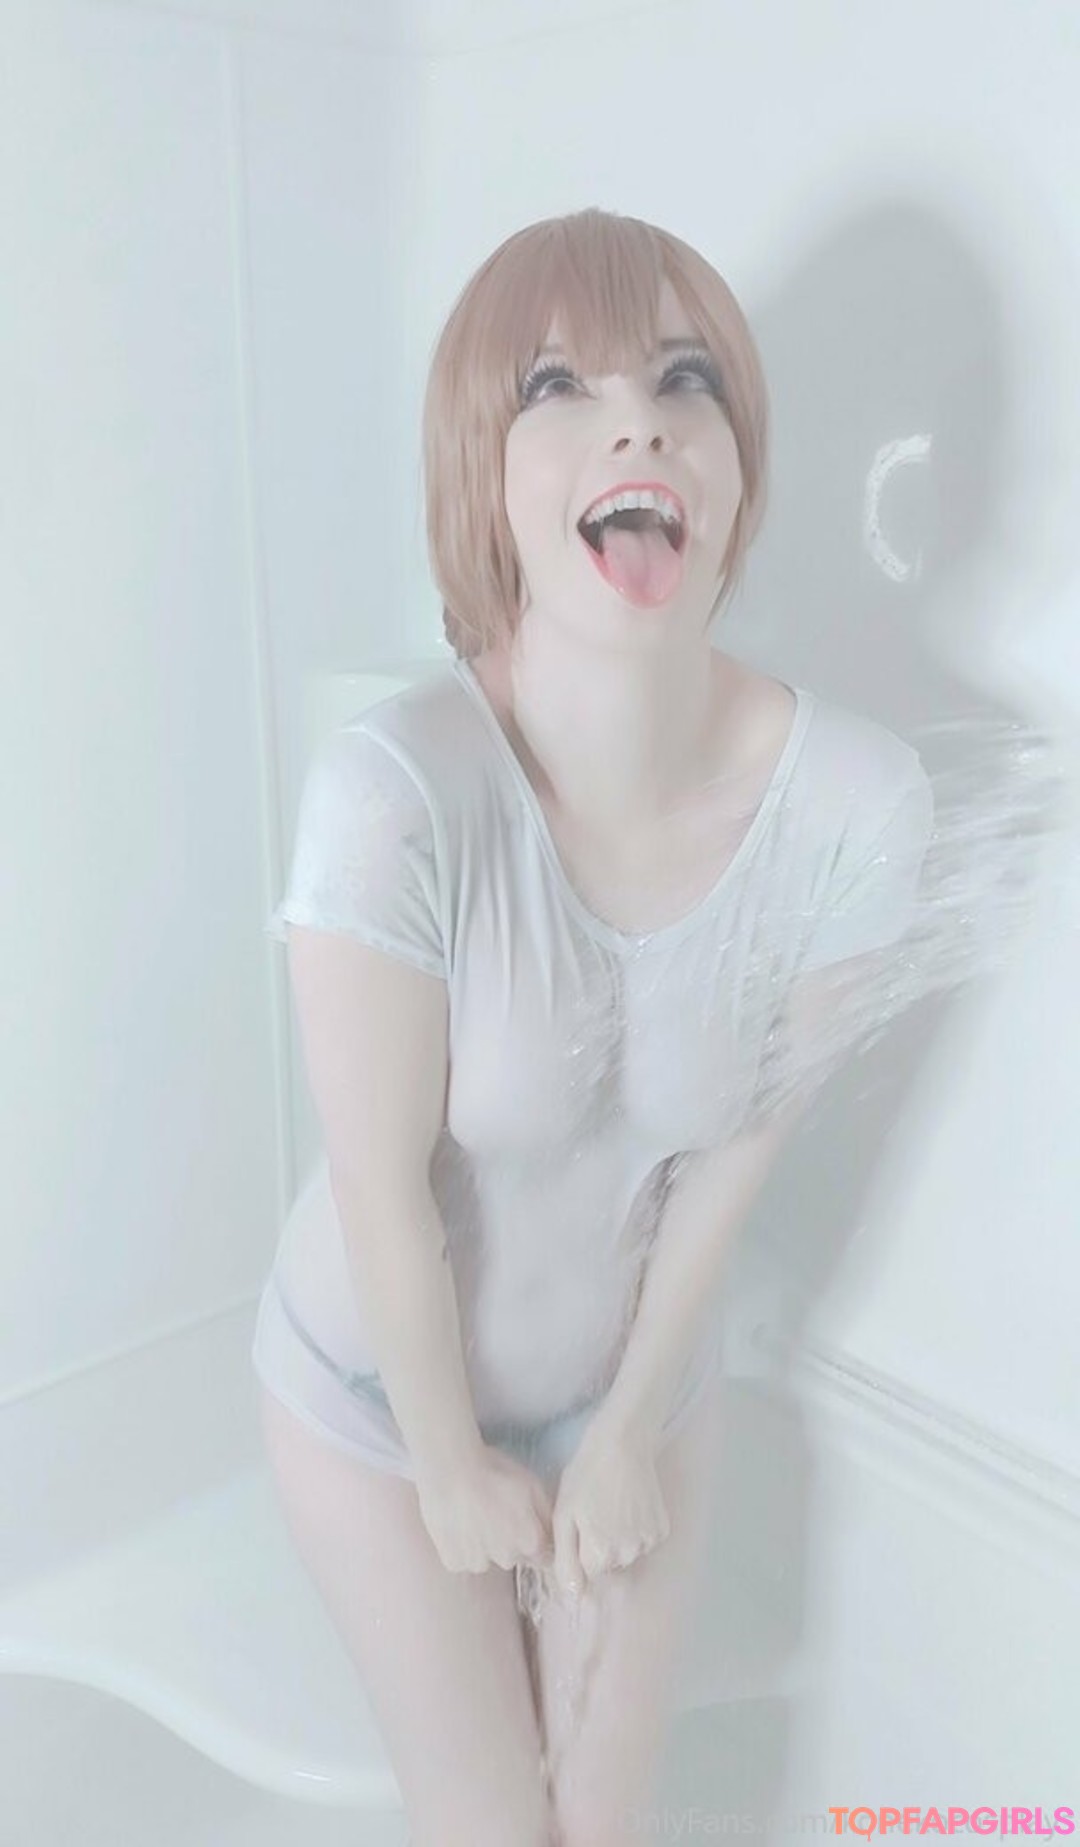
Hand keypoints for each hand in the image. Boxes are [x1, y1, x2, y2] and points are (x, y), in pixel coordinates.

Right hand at [415, 1443, 554, 1576]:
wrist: (451, 1470)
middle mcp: (507, 1558)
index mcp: (530, 1541)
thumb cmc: (493, 1471)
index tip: (521, 1525)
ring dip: (483, 1545)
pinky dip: (461, 1547)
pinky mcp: (454, 1561)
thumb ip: (546, 1514)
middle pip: (513, 1557)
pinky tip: (458, 1524)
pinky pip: (462, 1559)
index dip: (533, 1540)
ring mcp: (479, 1562)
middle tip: (494, 1512)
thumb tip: (552, 1533)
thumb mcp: (531, 1483)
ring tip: (472, 1515)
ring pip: (486, 1559)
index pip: (541, 1556)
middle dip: (508, 1540)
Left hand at [550, 1419, 669, 1595]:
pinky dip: (636, 1530)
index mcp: (601, 1554)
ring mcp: (648, 1542)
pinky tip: (629, 1505)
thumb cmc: (586, 1475)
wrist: (623, 1442)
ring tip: (611, 1506)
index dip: (579, 1549)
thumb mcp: (564, 1515)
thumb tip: (573, 1595)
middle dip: (598, 1547)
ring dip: (617, 1540)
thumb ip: (565, 1559)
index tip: (579, 1524)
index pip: (586, 1573)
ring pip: (626, 1554)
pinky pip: (643, 1542)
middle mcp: (628, 1554)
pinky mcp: (662, 1529)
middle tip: (594, 1513)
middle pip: (607, 1566)